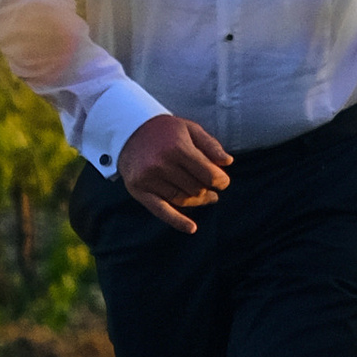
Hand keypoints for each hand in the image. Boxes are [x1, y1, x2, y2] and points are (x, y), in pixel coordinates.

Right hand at [119, 112, 232, 231]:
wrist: (128, 131)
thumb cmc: (165, 131)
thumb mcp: (190, 129)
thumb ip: (211, 145)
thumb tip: (228, 162)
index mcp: (177, 148)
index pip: (208, 175)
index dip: (221, 181)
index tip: (222, 181)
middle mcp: (161, 164)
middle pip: (196, 189)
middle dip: (208, 190)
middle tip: (212, 189)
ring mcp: (148, 179)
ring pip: (183, 200)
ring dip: (198, 201)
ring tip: (206, 197)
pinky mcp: (138, 190)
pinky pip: (161, 210)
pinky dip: (177, 221)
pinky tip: (191, 228)